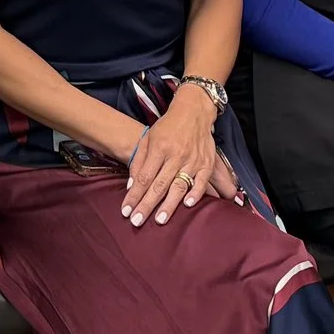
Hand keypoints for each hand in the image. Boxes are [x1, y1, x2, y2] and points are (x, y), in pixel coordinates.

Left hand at [123, 95, 230, 227]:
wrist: (194, 111)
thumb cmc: (168, 126)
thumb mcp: (149, 138)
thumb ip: (139, 161)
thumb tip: (131, 186)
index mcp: (159, 148)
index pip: (144, 177)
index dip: (134, 195)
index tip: (126, 210)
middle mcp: (175, 155)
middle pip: (159, 184)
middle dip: (147, 205)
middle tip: (137, 222)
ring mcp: (192, 159)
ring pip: (178, 185)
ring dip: (169, 205)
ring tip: (160, 220)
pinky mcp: (206, 163)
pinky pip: (201, 181)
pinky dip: (196, 193)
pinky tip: (188, 205)